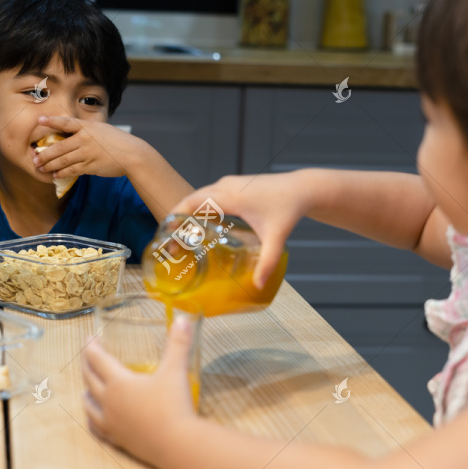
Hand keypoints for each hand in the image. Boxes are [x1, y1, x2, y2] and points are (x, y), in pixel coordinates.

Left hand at [32, 116, 146, 178]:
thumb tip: (71, 135)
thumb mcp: (102, 130)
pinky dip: (61, 172)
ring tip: (41, 167)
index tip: (39, 120)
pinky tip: (55, 174)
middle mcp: (85, 139)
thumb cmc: (117, 142)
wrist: (132, 155)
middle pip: (59, 147)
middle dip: (45, 154)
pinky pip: (72, 170)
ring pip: (63, 160)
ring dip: (49, 165)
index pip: (66, 122)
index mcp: (88, 127)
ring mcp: (87, 153)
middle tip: (34, 158)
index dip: (51, 121)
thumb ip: (86, 131)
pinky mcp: (90, 166)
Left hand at [82, 317, 197, 462]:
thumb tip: (182, 319)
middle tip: (87, 356)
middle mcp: (109, 401)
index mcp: (119, 382)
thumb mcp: (176, 370)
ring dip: (86, 393)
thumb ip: (178, 343)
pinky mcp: (118, 439)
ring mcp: (111, 422)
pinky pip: (98, 429)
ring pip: (90, 405)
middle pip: (90, 379)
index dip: (92, 347)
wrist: (177, 444)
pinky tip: (93, 420)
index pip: (98, 360)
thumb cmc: (174, 405)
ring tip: (85, 388)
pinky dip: (92, 420)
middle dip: (87, 365)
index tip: (90, 338)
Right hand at [173, 173, 307, 288]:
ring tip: (179, 237)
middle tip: (169, 242)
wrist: (301, 188)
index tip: (166, 235)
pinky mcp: (233, 185)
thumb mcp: (276, 238)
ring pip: (198, 196)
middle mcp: (225, 186)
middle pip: (190, 200)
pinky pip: (209, 196)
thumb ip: (267, 262)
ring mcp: (228, 184)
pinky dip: (199, 208)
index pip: (193, 203)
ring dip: (187, 213)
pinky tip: (198, 226)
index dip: (176, 217)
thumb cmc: (288, 208)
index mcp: (230, 196)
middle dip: (176, 219)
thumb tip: (257, 284)